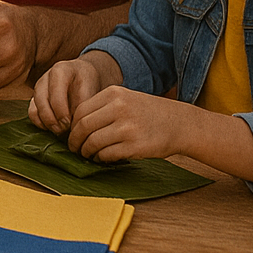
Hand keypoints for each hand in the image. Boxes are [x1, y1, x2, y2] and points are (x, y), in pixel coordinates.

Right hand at [29, 57, 107, 133]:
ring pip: (34, 108)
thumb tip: (73, 125)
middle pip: (41, 101)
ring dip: (46, 123)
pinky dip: (40, 123)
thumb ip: (82, 105)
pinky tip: (53, 129)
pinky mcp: (35, 98)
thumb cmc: (88, 83)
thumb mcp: (90, 90)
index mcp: (60, 70)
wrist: (83, 76)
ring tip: (60, 131)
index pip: (55, 93)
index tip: (70, 124)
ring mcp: (38, 88)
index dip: (62, 112)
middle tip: (64, 131)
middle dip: (52, 120)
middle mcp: (45, 78)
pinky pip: (32, 114)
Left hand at [67, 86, 182, 161]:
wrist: (180, 124)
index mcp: (114, 94)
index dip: (73, 125)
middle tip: (75, 148)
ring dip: (86, 151)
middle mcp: (119, 108)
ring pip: (93, 142)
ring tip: (88, 154)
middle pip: (83, 127)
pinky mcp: (135, 146)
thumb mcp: (126, 99)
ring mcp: (127, 128)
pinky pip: (107, 154)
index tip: (72, 134)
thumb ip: (103, 107)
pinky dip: (101, 158)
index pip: (80, 110)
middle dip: (75, 141)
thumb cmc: (149, 113)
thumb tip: (75, 125)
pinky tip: (103, 158)